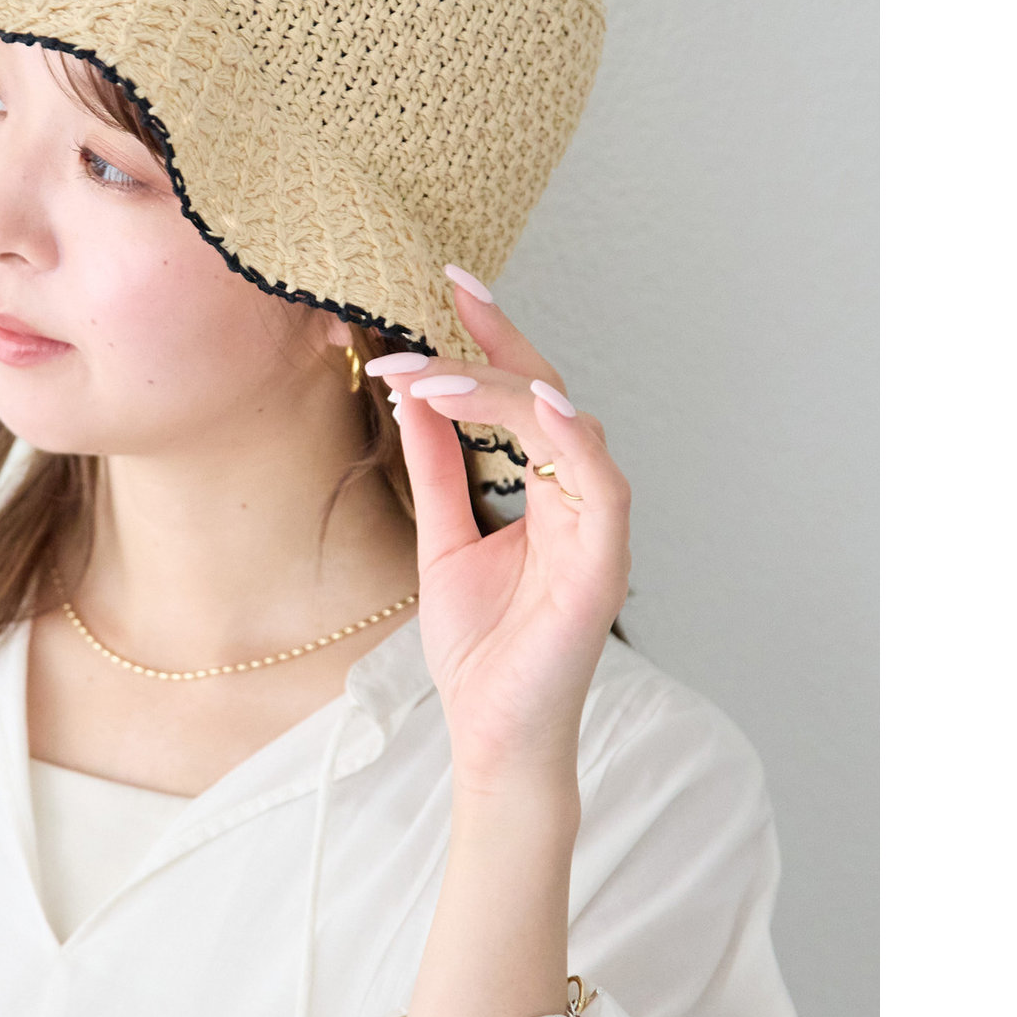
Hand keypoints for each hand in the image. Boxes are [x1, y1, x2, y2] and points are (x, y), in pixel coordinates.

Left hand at [369, 269, 630, 791]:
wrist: (489, 732)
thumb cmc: (479, 647)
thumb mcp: (442, 539)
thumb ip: (437, 470)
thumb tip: (413, 397)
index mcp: (549, 490)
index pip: (523, 394)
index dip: (490, 337)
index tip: (448, 284)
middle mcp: (581, 498)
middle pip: (546, 395)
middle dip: (490, 346)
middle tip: (428, 312)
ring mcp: (597, 528)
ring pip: (568, 428)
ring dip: (502, 392)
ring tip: (434, 373)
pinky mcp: (603, 564)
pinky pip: (603, 486)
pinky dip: (574, 441)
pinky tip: (539, 406)